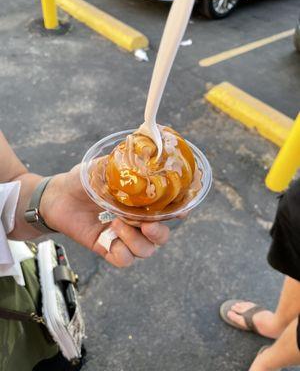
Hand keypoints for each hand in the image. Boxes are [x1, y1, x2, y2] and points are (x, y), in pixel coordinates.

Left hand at [39, 165, 169, 266]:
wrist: (57, 196)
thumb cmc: (82, 180)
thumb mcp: (101, 168)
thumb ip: (120, 165)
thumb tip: (138, 156)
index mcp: (140, 203)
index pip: (168, 212)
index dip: (178, 213)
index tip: (180, 211)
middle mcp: (136, 222)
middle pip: (162, 237)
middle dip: (159, 233)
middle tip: (146, 224)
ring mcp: (122, 237)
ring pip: (146, 251)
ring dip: (135, 240)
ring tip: (116, 223)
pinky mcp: (107, 248)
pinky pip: (124, 260)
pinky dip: (121, 251)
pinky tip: (109, 234)